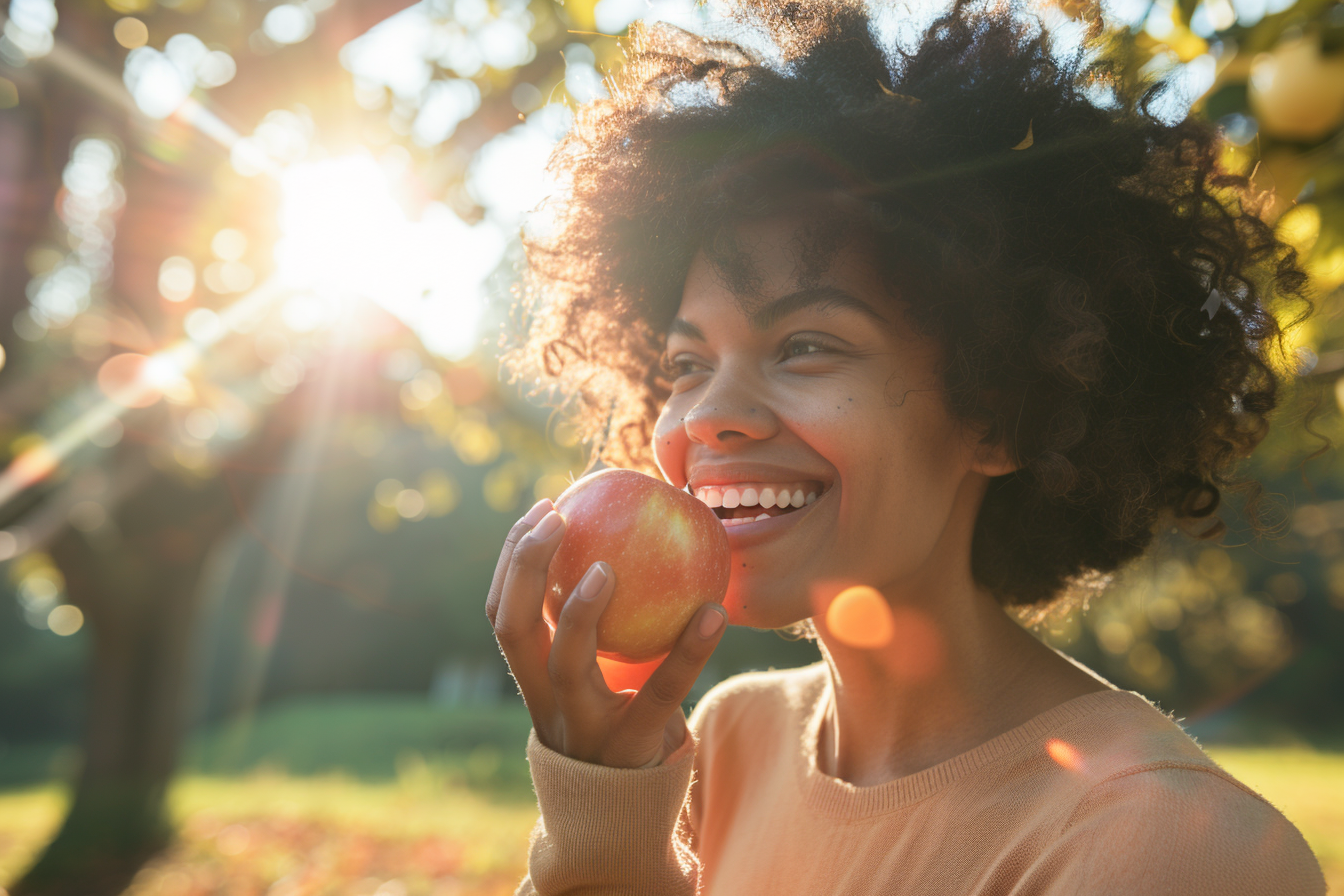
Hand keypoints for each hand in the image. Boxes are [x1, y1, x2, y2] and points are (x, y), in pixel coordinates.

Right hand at [485, 498, 728, 768]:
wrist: (623, 822)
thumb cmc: (617, 726)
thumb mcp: (599, 677)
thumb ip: (604, 625)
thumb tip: (636, 535)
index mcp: (533, 677)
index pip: (503, 612)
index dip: (513, 559)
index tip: (544, 509)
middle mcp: (546, 700)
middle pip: (513, 630)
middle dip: (525, 569)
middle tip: (557, 517)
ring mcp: (584, 726)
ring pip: (568, 665)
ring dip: (581, 612)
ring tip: (608, 568)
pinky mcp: (632, 746)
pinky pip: (661, 694)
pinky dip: (688, 652)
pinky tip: (715, 612)